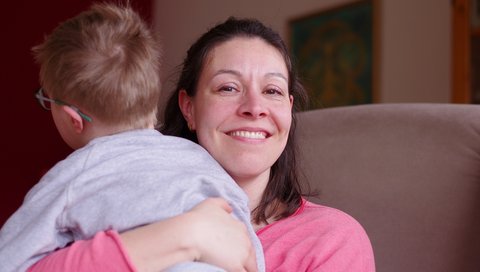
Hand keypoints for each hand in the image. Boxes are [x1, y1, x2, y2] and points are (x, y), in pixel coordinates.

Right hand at [120, 198, 256, 271]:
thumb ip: (223, 205)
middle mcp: (245, 241)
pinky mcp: (236, 267)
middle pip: (251, 258)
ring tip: (236, 271)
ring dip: (245, 270)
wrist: (191, 232)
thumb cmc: (198, 218)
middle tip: (238, 268)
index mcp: (241, 228)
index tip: (234, 257)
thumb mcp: (212, 203)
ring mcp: (242, 255)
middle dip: (246, 264)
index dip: (241, 251)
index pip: (246, 244)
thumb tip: (229, 209)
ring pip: (250, 268)